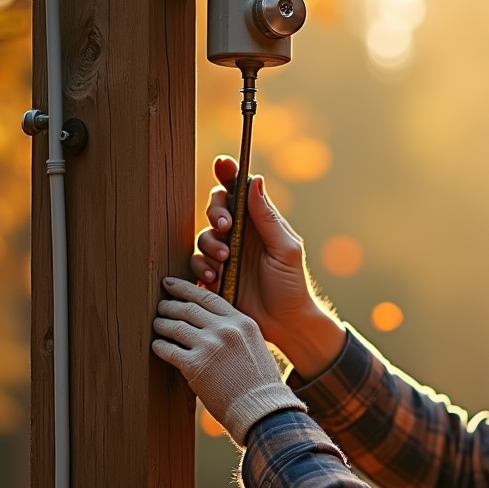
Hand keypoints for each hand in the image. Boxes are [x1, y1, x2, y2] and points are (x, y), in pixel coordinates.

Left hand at [152, 277, 304, 443]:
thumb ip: (234, 330)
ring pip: (175, 326)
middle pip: (188, 308)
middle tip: (161, 306)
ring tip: (157, 324)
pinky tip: (157, 345)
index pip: (207, 296)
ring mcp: (209, 346)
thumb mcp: (254, 344)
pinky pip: (168, 350)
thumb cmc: (258, 381)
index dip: (185, 288)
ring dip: (162, 324)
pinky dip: (159, 346)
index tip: (171, 284)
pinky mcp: (195, 366)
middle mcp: (225, 329)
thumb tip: (209, 321)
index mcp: (241, 321)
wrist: (261, 407)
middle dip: (170, 305)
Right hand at [191, 156, 343, 379]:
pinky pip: (196, 264)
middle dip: (216, 213)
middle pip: (215, 208)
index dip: (228, 174)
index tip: (222, 164)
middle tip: (225, 227)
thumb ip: (268, 218)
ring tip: (225, 260)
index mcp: (258, 223)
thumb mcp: (285, 249)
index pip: (240, 191)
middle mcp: (238, 235)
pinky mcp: (213, 277)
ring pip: (203, 236)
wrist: (286, 323)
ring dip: (210, 244)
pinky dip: (202, 267)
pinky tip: (215, 277)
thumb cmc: (292, 285)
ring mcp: (224, 255)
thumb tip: (255, 181)